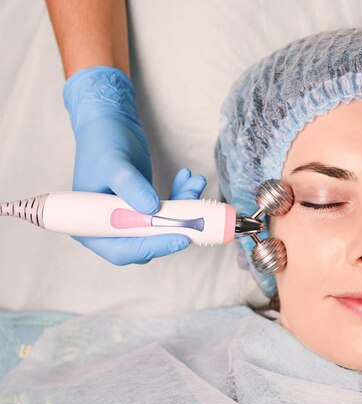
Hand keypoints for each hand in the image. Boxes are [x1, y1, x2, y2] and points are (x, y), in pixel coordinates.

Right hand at [65, 66, 206, 264]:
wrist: (108, 122)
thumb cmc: (101, 142)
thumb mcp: (114, 165)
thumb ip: (131, 188)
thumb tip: (152, 211)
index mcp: (91, 226)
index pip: (122, 250)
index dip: (152, 248)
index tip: (180, 239)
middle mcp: (109, 227)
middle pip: (147, 241)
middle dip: (175, 225)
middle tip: (198, 211)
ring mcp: (128, 217)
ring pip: (163, 225)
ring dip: (184, 206)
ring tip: (195, 182)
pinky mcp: (143, 206)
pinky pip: (167, 209)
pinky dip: (180, 196)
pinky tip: (188, 178)